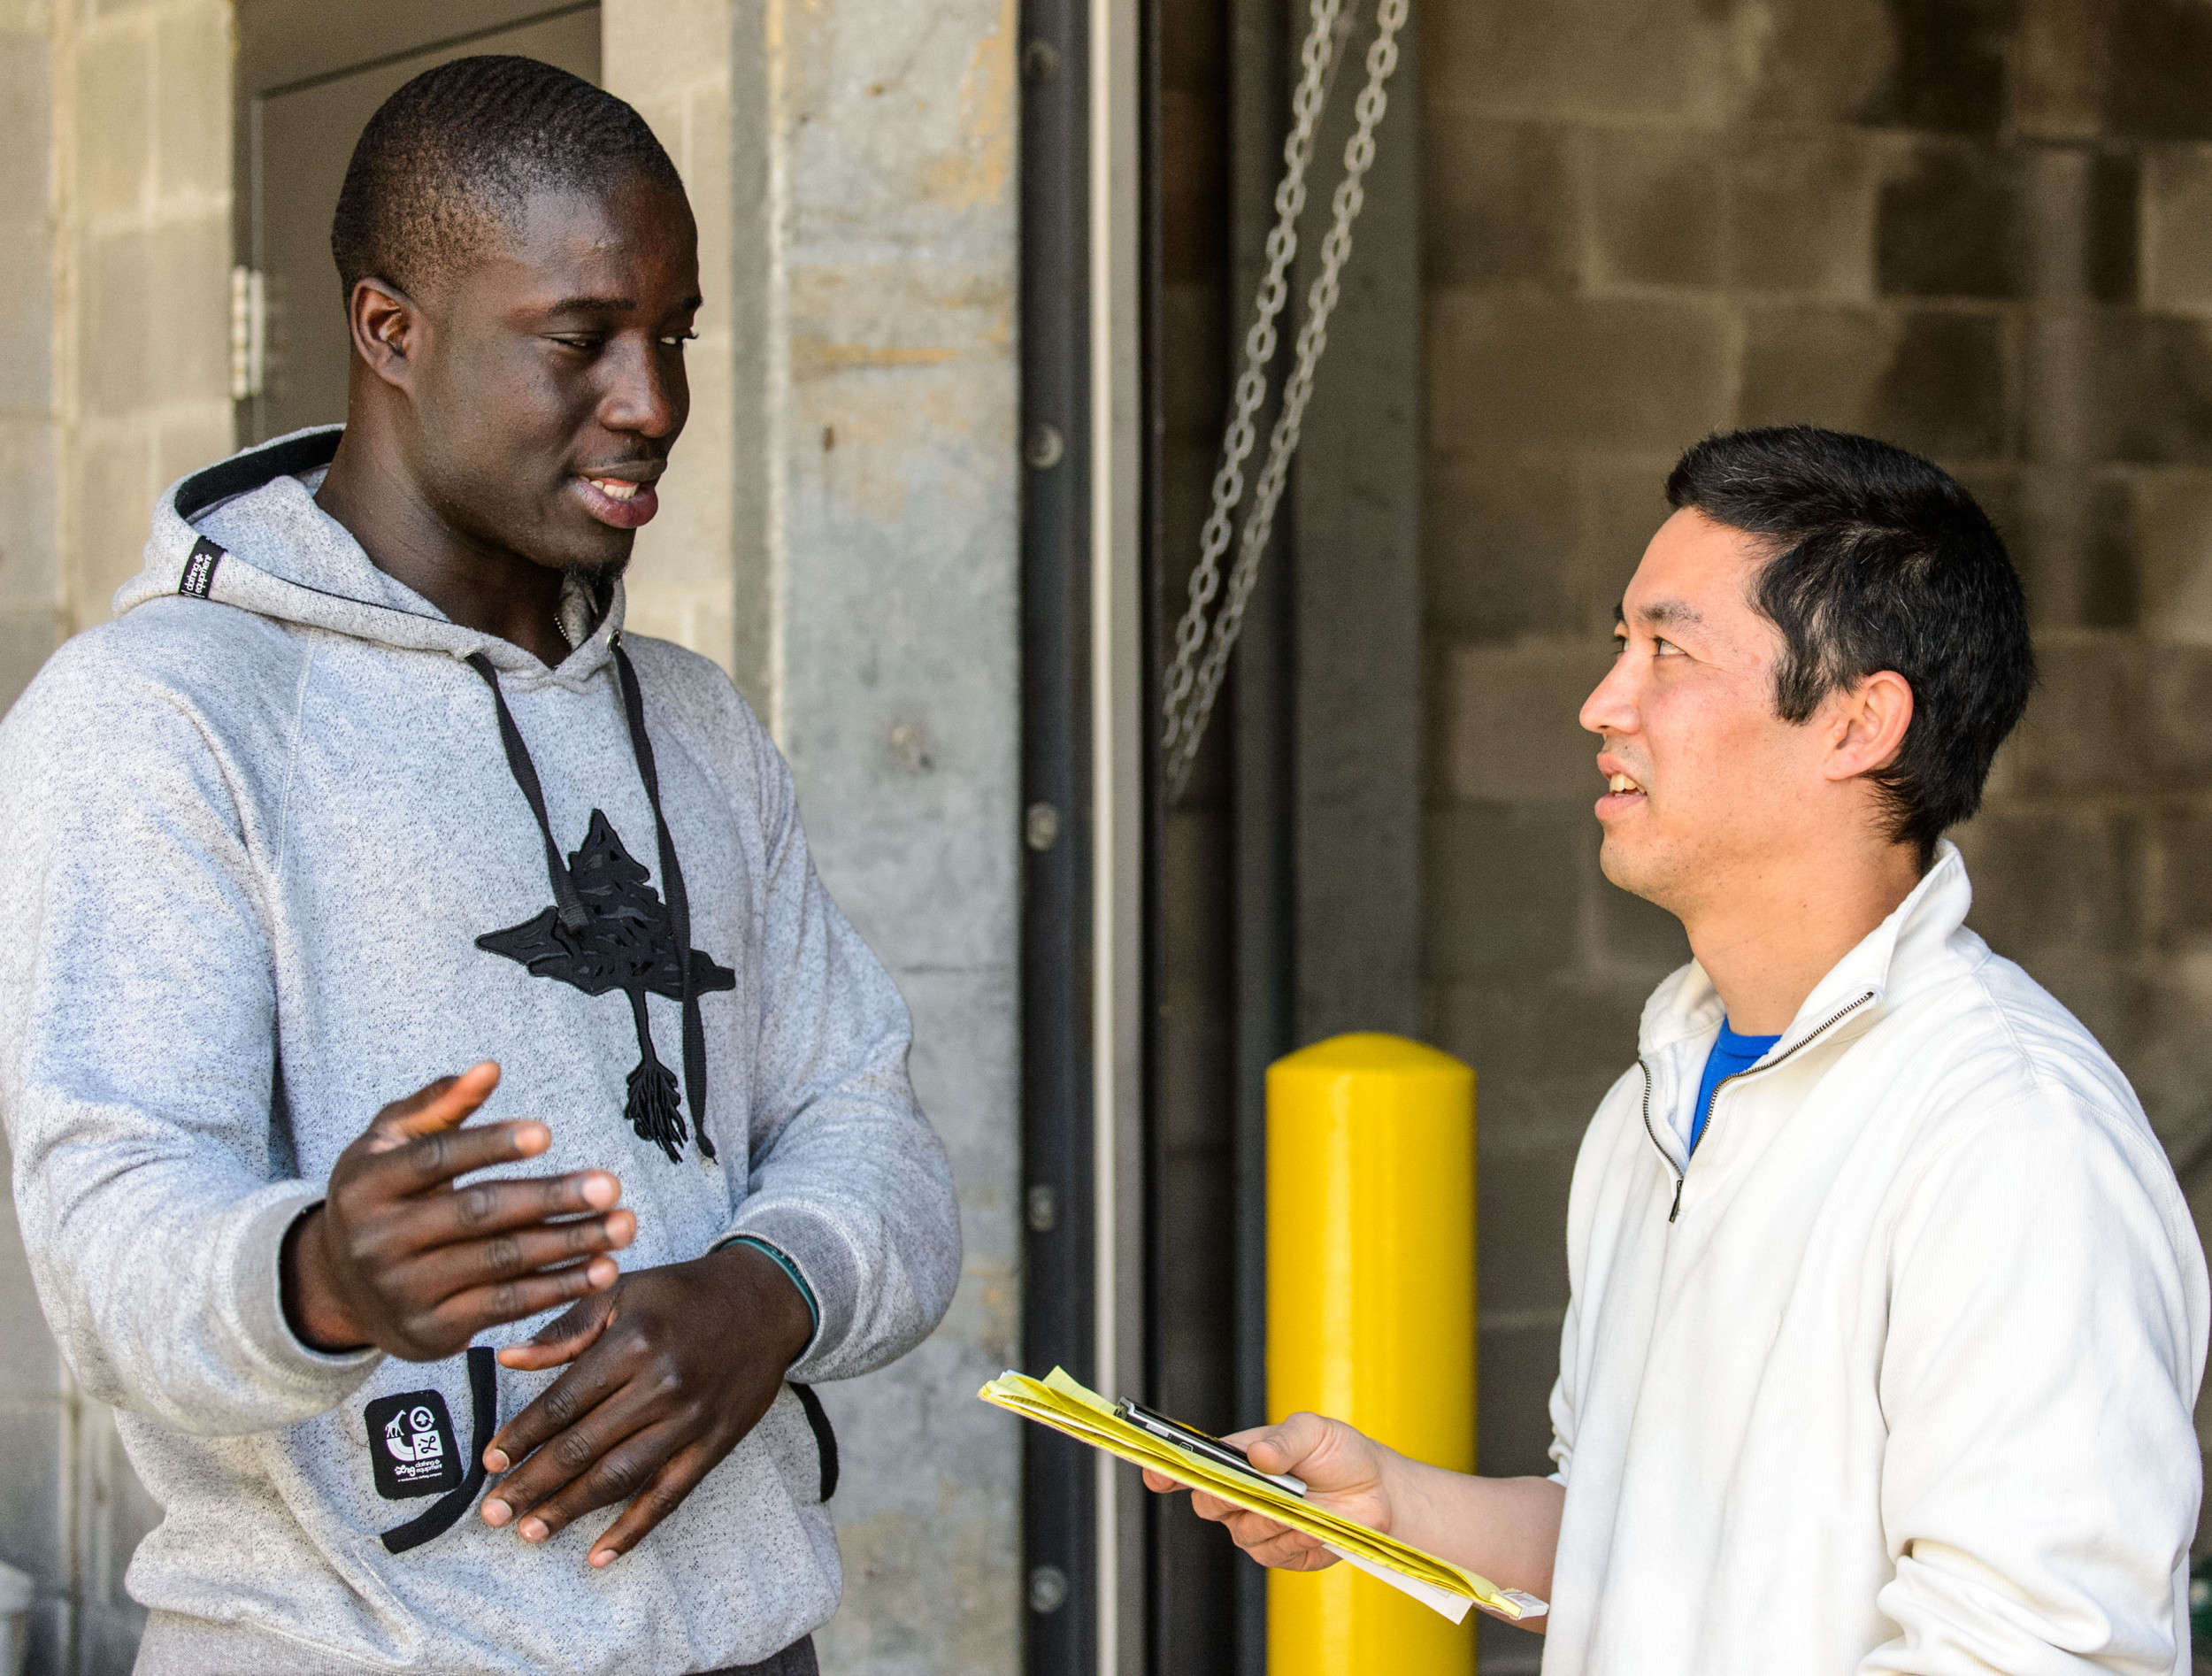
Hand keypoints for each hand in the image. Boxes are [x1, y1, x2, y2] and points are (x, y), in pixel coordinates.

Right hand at [280, 1063, 634, 1358]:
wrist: (340, 1289)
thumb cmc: (379, 1198)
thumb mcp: (389, 1145)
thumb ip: (438, 1105)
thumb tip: (489, 1069)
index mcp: (367, 1184)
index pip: (435, 1160)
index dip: (490, 1145)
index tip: (546, 1134)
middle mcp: (379, 1240)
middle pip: (478, 1214)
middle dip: (550, 1199)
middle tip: (609, 1186)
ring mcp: (405, 1290)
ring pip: (501, 1263)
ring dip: (569, 1245)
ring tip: (621, 1226)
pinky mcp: (433, 1330)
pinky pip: (506, 1306)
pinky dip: (559, 1288)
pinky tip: (600, 1269)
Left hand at [477, 1243, 814, 1566]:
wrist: (766, 1300)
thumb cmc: (683, 1293)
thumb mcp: (622, 1290)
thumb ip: (565, 1328)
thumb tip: (507, 1359)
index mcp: (632, 1343)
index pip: (562, 1403)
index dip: (520, 1437)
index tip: (489, 1463)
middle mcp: (661, 1385)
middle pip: (583, 1447)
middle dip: (531, 1484)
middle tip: (491, 1514)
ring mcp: (690, 1419)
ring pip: (619, 1477)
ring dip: (569, 1509)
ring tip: (529, 1531)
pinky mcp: (714, 1443)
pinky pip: (669, 1495)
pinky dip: (633, 1530)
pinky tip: (599, 1555)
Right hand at [1143, 1411, 1395, 1571]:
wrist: (1376, 1490)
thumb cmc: (1338, 1452)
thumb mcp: (1314, 1430)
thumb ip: (1285, 1440)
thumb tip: (1259, 1455)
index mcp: (1237, 1460)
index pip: (1191, 1466)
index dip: (1167, 1471)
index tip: (1157, 1474)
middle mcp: (1239, 1496)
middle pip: (1207, 1503)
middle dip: (1227, 1495)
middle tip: (1255, 1486)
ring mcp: (1257, 1527)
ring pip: (1243, 1532)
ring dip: (1272, 1519)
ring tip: (1302, 1504)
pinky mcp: (1281, 1554)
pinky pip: (1274, 1554)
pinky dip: (1294, 1540)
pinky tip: (1313, 1526)